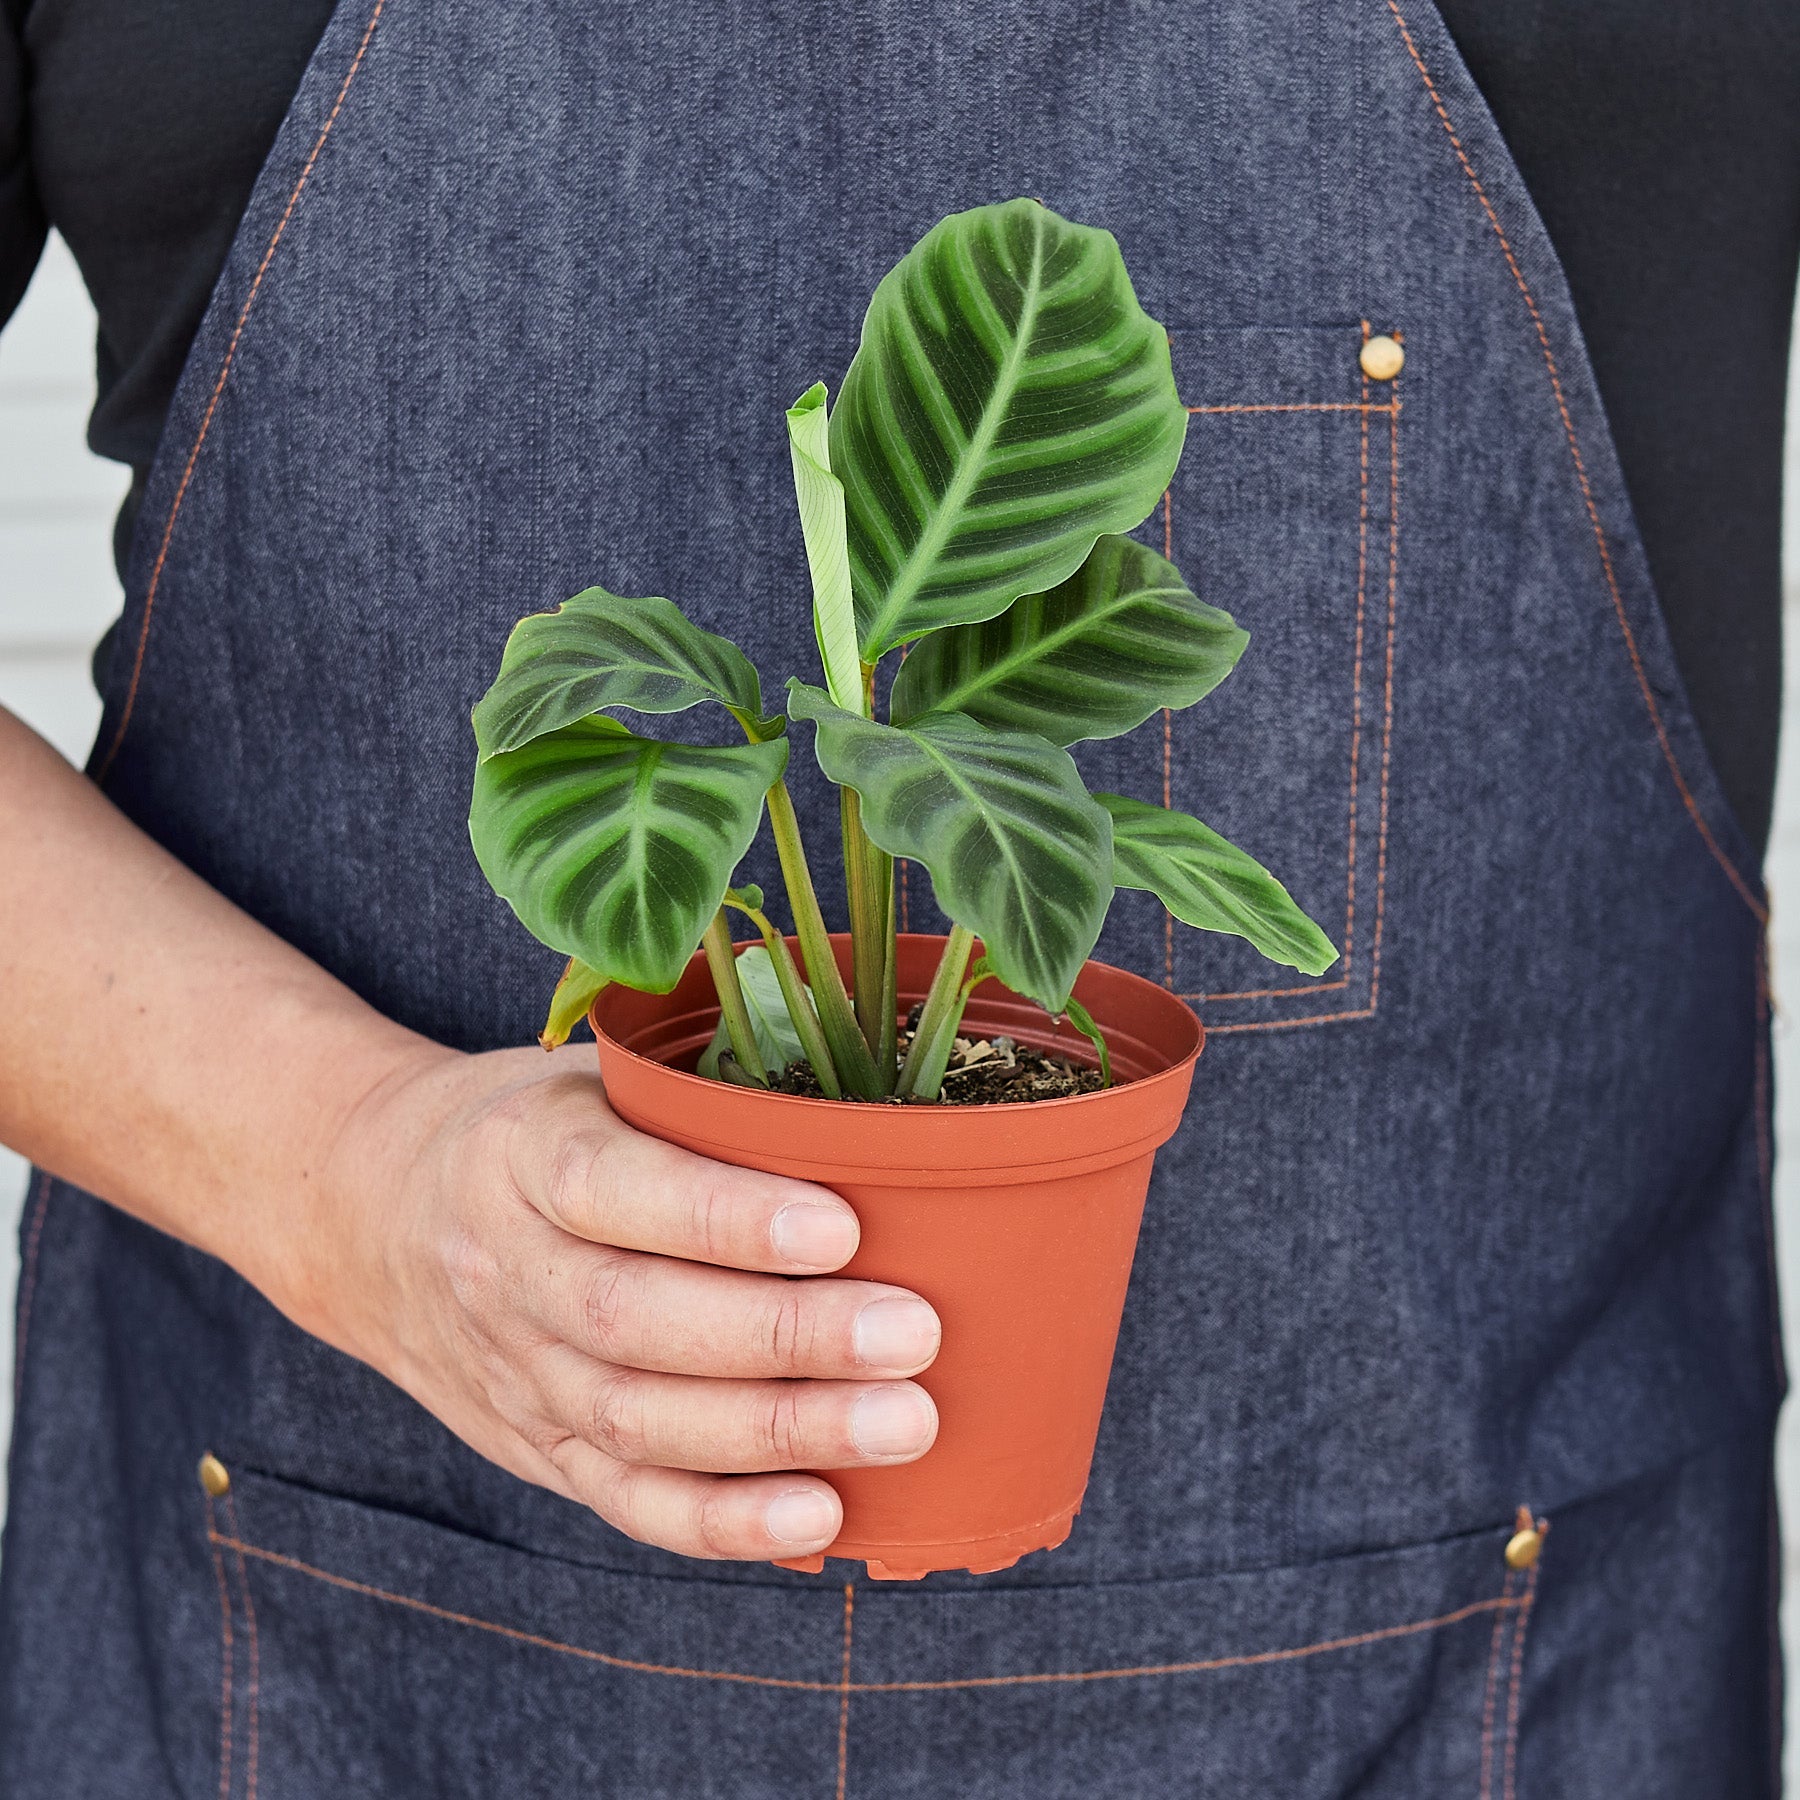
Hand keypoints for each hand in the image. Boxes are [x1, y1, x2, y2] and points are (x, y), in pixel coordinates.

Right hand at [297, 1042, 939, 1561]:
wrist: (376, 1211)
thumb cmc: (538, 1128)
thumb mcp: (591, 1076)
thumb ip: (696, 1102)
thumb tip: (874, 1126)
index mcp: (521, 1152)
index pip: (614, 1187)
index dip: (725, 1217)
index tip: (842, 1226)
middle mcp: (505, 1265)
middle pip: (636, 1318)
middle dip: (785, 1336)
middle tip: (912, 1334)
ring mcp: (514, 1368)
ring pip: (637, 1418)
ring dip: (778, 1432)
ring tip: (901, 1422)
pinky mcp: (534, 1445)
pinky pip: (624, 1497)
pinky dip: (722, 1519)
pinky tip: (819, 1513)